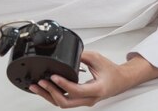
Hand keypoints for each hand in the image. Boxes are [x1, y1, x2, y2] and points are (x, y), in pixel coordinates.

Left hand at [29, 51, 157, 107]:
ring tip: (37, 86)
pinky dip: (54, 95)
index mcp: (96, 89)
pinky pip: (65, 101)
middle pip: (66, 102)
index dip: (63, 84)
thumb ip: (83, 55)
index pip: (76, 91)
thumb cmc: (112, 72)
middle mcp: (89, 99)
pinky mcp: (80, 100)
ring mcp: (84, 101)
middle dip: (51, 92)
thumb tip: (69, 53)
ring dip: (49, 95)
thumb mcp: (98, 59)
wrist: (120, 81)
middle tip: (42, 82)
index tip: (54, 76)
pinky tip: (45, 89)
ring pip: (63, 104)